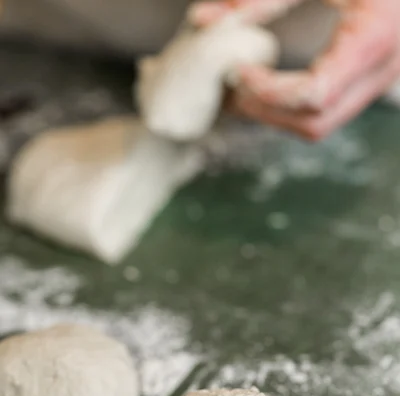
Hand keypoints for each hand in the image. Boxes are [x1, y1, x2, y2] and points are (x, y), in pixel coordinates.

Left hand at [190, 1, 399, 139]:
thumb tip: (202, 20)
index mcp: (374, 38)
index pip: (314, 94)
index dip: (268, 90)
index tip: (237, 70)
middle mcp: (381, 70)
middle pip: (314, 122)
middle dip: (266, 111)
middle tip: (232, 85)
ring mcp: (377, 82)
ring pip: (319, 127)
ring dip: (276, 115)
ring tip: (243, 87)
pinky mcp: (367, 83)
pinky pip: (325, 114)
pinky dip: (290, 108)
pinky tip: (266, 84)